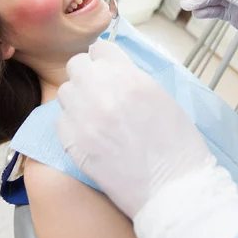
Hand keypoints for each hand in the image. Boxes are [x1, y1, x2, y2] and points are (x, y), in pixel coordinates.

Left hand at [56, 40, 215, 217]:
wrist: (170, 188)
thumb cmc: (177, 144)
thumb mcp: (161, 96)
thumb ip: (133, 77)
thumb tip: (113, 70)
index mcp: (128, 76)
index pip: (100, 49)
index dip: (105, 60)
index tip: (109, 70)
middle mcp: (101, 91)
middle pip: (77, 65)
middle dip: (88, 75)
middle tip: (100, 91)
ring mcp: (83, 117)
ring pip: (65, 91)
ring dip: (78, 98)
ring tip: (94, 114)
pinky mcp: (72, 142)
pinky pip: (60, 120)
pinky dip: (72, 124)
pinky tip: (89, 135)